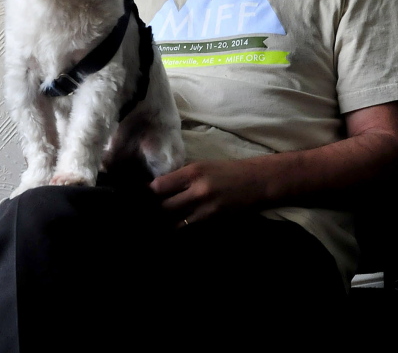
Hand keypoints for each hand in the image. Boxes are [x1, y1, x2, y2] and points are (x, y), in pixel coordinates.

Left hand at [150, 159, 268, 224]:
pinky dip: (180, 231)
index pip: (159, 186)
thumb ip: (181, 176)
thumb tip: (157, 188)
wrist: (257, 182)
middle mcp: (197, 191)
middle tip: (144, 215)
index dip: (147, 194)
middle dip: (152, 213)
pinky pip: (189, 231)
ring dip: (164, 225)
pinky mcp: (213, 223)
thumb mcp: (202, 166)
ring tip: (155, 226)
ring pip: (174, 224)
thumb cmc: (227, 171)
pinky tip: (174, 231)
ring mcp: (206, 210)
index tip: (140, 197)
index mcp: (192, 172)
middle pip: (163, 208)